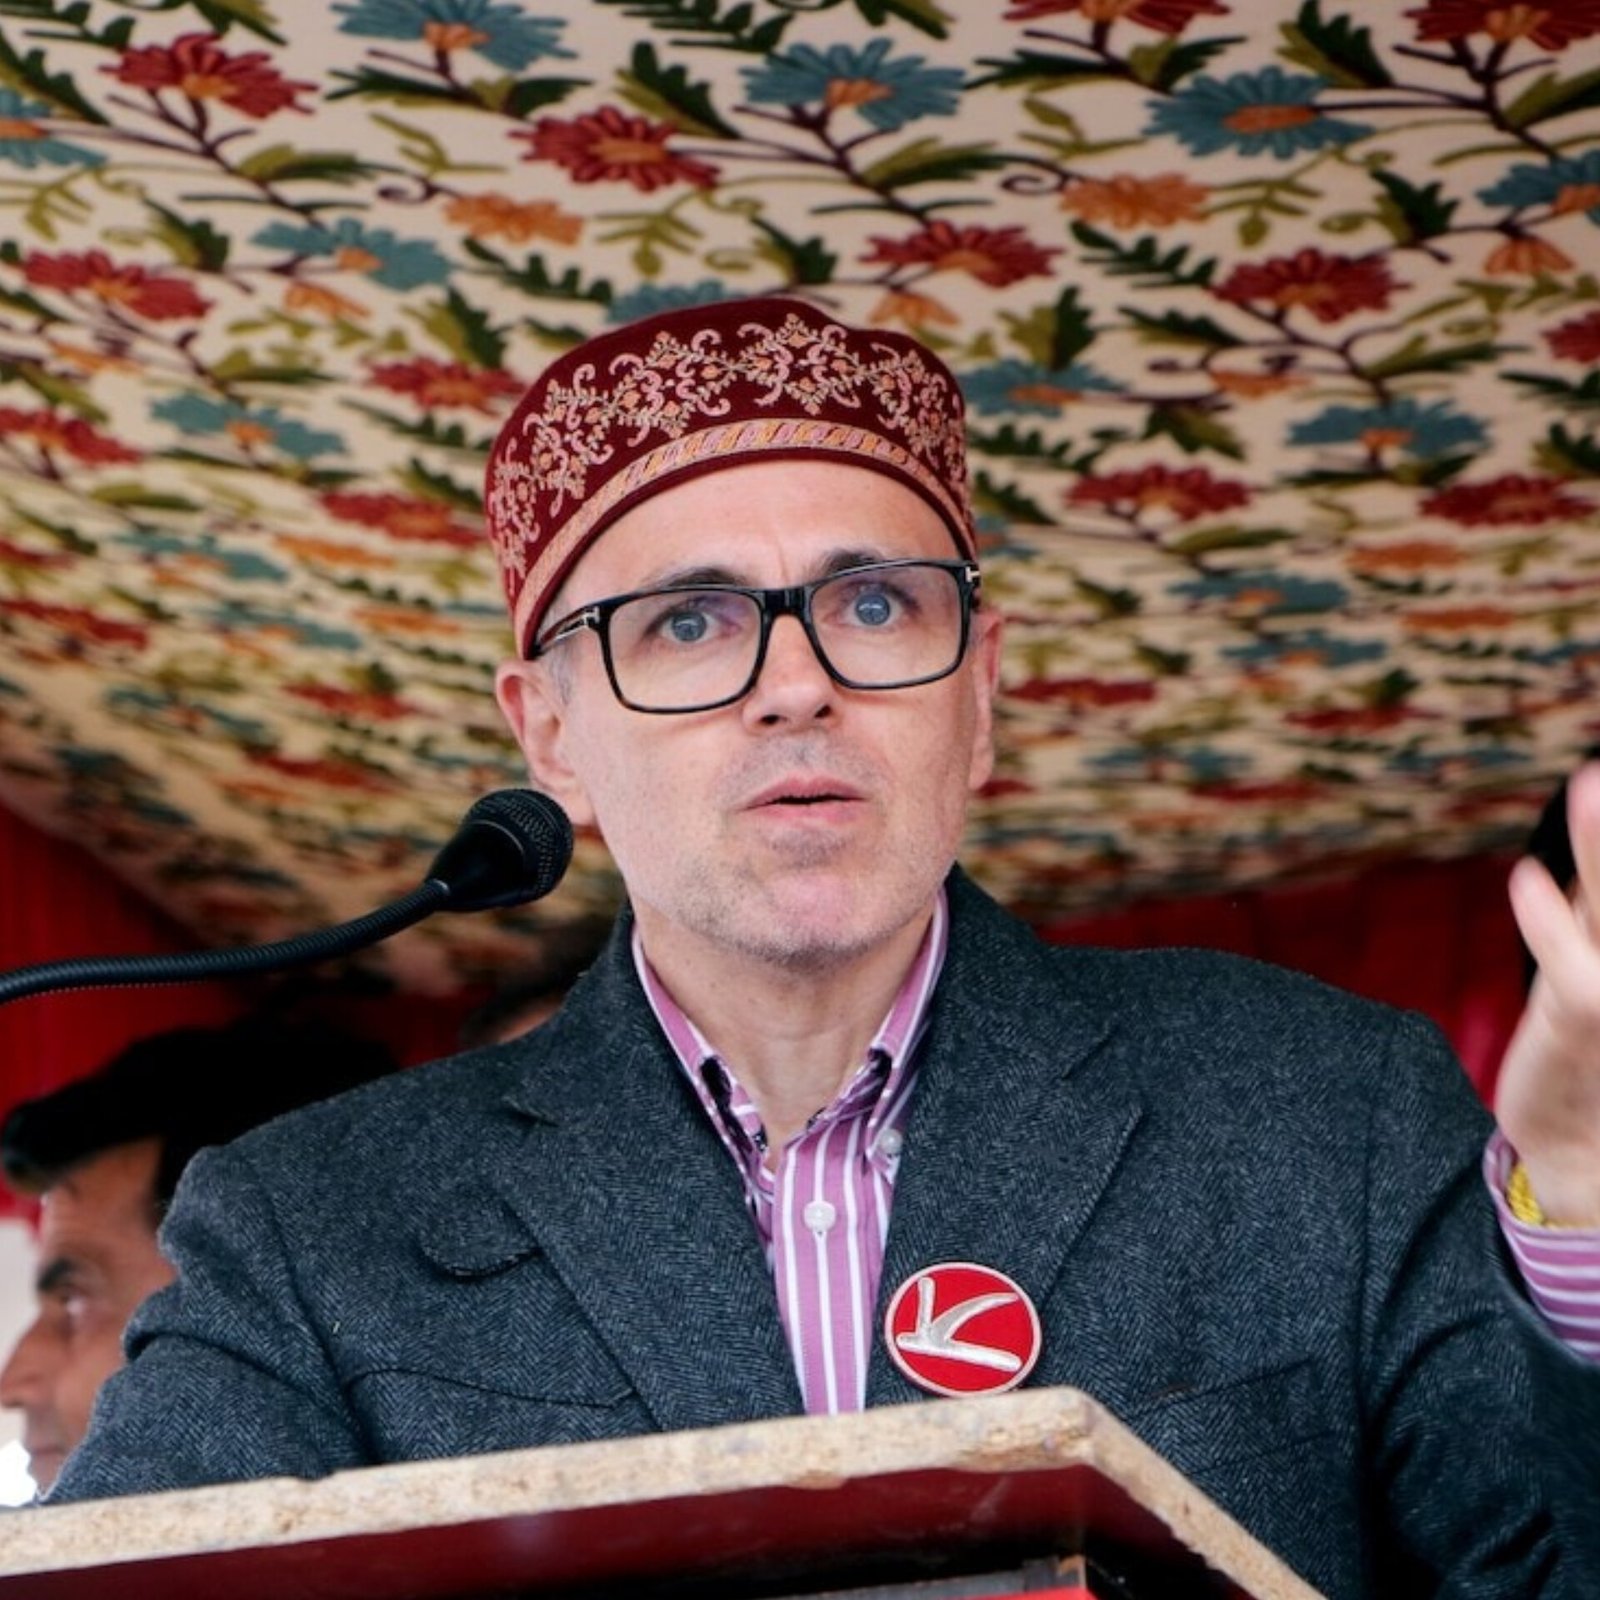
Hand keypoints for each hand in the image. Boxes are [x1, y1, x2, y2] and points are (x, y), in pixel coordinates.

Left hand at [1496, 762, 1599, 1226]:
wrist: (1586, 1156)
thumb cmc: (1597, 1049)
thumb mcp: (1589, 971)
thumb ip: (1587, 901)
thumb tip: (1593, 800)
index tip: (1594, 774)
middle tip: (1598, 771)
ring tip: (1591, 782)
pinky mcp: (1582, 1018)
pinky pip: (1570, 969)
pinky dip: (1548, 922)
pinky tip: (1524, 878)